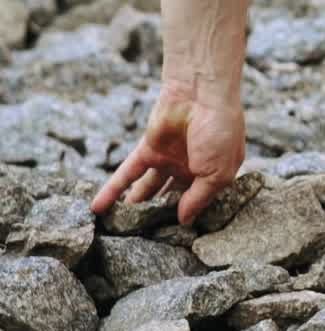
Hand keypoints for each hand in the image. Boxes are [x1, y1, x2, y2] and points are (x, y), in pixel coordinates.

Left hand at [92, 84, 245, 226]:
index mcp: (213, 174)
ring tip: (124, 226)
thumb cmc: (220, 133)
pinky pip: (126, 174)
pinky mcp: (146, 150)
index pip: (198, 200)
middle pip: (171, 196)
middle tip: (148, 233)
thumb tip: (184, 220)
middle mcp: (190, 168)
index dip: (189, 215)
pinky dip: (112, 190)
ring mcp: (167, 159)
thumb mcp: (218, 174)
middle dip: (162, 212)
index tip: (177, 234)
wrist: (201, 96)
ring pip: (147, 188)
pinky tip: (98, 208)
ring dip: (137, 204)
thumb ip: (199, 199)